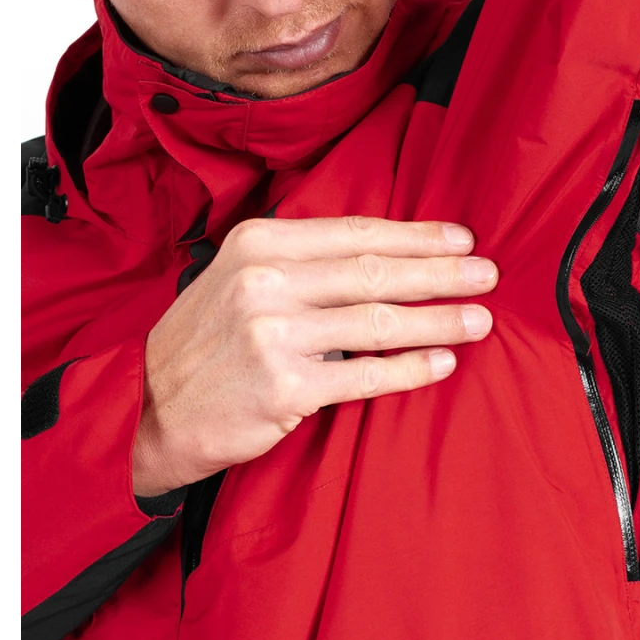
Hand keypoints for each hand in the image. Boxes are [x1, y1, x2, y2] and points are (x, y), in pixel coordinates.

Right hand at [131, 215, 495, 496]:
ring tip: (480, 320)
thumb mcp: (239, 276)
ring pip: (379, 323)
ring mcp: (273, 335)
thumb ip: (302, 259)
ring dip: (439, 321)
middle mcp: (266, 282)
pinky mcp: (285, 388)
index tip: (462, 240)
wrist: (151, 407)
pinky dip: (411, 369)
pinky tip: (444, 363)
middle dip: (442, 274)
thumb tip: (386, 250)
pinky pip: (365, 376)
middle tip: (489, 275)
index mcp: (259, 243)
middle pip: (376, 273)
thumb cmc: (208, 340)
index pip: (357, 233)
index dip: (417, 236)